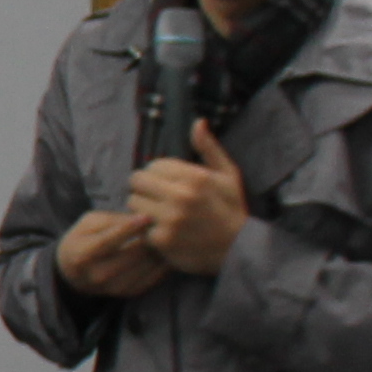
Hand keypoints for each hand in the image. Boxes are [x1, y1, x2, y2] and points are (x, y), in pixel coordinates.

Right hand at [52, 208, 167, 301]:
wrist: (74, 271)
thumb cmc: (84, 240)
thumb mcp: (89, 223)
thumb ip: (112, 219)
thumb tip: (140, 218)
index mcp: (81, 255)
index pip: (107, 241)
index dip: (128, 228)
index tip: (146, 216)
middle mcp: (97, 275)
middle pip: (131, 255)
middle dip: (149, 239)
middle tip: (162, 225)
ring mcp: (114, 287)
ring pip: (145, 266)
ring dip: (157, 251)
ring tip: (164, 237)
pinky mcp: (129, 293)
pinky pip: (153, 278)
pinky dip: (161, 264)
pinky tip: (163, 252)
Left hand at [129, 121, 248, 275]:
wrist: (238, 249)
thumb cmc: (231, 209)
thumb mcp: (228, 175)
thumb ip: (208, 148)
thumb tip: (197, 122)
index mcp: (196, 177)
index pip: (153, 165)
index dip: (157, 173)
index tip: (166, 183)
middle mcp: (181, 196)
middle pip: (137, 181)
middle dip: (145, 187)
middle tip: (156, 197)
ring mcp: (169, 219)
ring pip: (133, 202)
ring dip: (141, 207)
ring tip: (158, 213)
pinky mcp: (160, 239)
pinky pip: (137, 225)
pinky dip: (144, 227)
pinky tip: (159, 229)